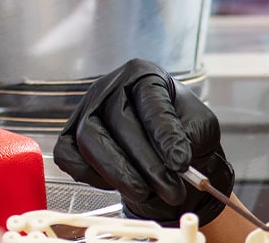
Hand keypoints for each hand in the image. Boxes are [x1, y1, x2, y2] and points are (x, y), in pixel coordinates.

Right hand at [54, 58, 233, 225]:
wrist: (164, 144)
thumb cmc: (181, 127)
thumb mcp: (199, 125)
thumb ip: (191, 137)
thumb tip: (176, 158)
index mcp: (146, 75)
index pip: (153, 103)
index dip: (167, 136)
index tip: (181, 164)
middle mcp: (111, 88)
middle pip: (120, 122)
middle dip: (148, 164)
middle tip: (171, 189)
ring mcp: (86, 110)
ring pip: (91, 140)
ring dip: (119, 173)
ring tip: (146, 193)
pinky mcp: (70, 135)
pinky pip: (68, 156)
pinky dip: (90, 175)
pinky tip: (116, 185)